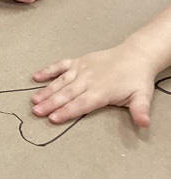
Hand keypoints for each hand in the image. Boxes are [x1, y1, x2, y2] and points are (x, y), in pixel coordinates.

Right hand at [31, 41, 155, 126]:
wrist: (136, 55)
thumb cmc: (136, 78)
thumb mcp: (143, 96)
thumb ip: (140, 110)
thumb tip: (144, 123)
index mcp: (102, 90)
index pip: (81, 104)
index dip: (67, 111)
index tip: (53, 118)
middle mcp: (89, 80)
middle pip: (67, 94)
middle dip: (51, 104)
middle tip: (36, 112)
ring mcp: (82, 69)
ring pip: (61, 82)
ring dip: (47, 91)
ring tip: (34, 100)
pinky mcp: (79, 61)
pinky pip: (61, 65)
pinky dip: (48, 70)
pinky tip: (36, 77)